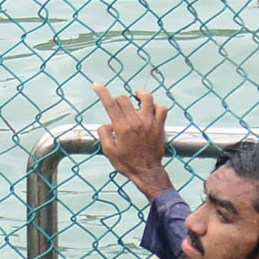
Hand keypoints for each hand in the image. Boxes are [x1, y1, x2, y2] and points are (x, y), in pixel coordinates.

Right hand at [91, 83, 172, 200]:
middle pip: (125, 98)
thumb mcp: (109, 152)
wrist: (147, 172)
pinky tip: (151, 108)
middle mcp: (136, 122)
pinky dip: (156, 105)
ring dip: (140, 94)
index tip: (97, 85)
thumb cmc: (127, 164)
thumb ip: (104, 135)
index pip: (110, 104)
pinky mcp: (160, 126)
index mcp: (122, 128)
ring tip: (137, 95)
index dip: (102, 92)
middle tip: (117, 105)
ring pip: (147, 98)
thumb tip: (106, 124)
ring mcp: (150, 123)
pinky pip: (161, 108)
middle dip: (118, 98)